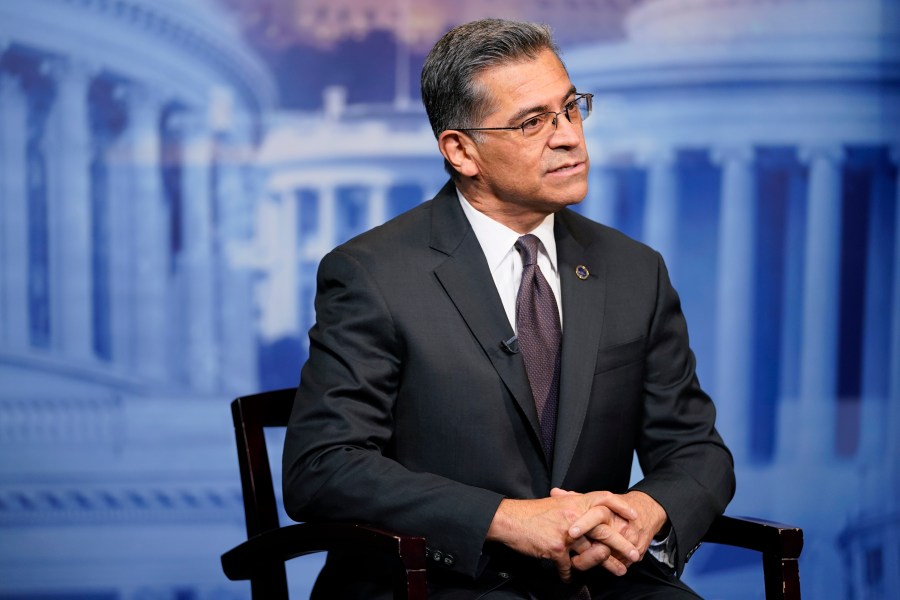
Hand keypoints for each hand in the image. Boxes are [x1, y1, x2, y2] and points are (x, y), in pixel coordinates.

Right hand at [486, 489, 638, 581]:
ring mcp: (566, 533)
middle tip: (633, 554)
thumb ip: (572, 506)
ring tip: (616, 571)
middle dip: (621, 544)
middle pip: (605, 529)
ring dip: (604, 564)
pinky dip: (569, 574)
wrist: (509, 519)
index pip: (604, 499)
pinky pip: (569, 565)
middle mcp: (573, 516)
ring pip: (592, 552)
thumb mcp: (555, 504)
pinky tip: (569, 578)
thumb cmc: (530, 513)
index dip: (621, 506)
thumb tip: (586, 511)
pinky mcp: (556, 548)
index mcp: (574, 503)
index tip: (634, 516)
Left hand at [557, 488, 667, 575]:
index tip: (571, 532)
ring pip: (611, 555)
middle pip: (605, 537)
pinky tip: (594, 568)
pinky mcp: (637, 551)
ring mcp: (629, 539)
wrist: (645, 512)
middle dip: (589, 551)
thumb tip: (554, 492)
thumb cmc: (616, 507)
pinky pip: (622, 562)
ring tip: (577, 565)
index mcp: (607, 509)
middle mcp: (619, 524)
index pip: (596, 514)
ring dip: (594, 562)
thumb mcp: (596, 500)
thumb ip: (575, 498)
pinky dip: (609, 567)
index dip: (583, 523)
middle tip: (573, 560)